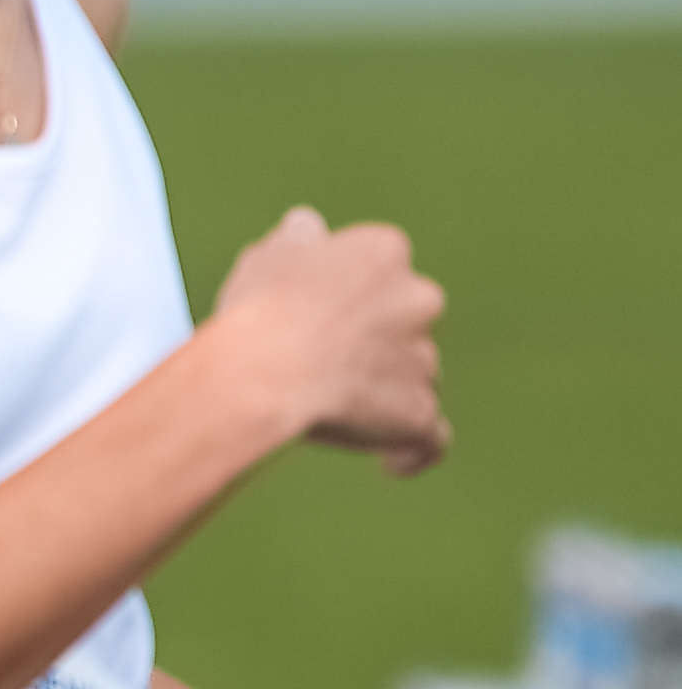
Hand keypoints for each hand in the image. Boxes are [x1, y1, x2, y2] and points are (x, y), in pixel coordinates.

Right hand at [208, 206, 448, 475]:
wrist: (267, 369)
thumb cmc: (261, 308)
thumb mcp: (266, 256)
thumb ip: (296, 239)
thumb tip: (307, 226)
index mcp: (383, 253)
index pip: (378, 269)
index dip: (346, 293)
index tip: (316, 312)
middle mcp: (418, 299)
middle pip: (404, 322)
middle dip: (375, 341)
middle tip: (323, 361)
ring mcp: (424, 358)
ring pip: (412, 376)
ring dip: (381, 392)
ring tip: (331, 412)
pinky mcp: (419, 412)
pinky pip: (428, 437)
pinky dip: (411, 449)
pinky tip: (393, 462)